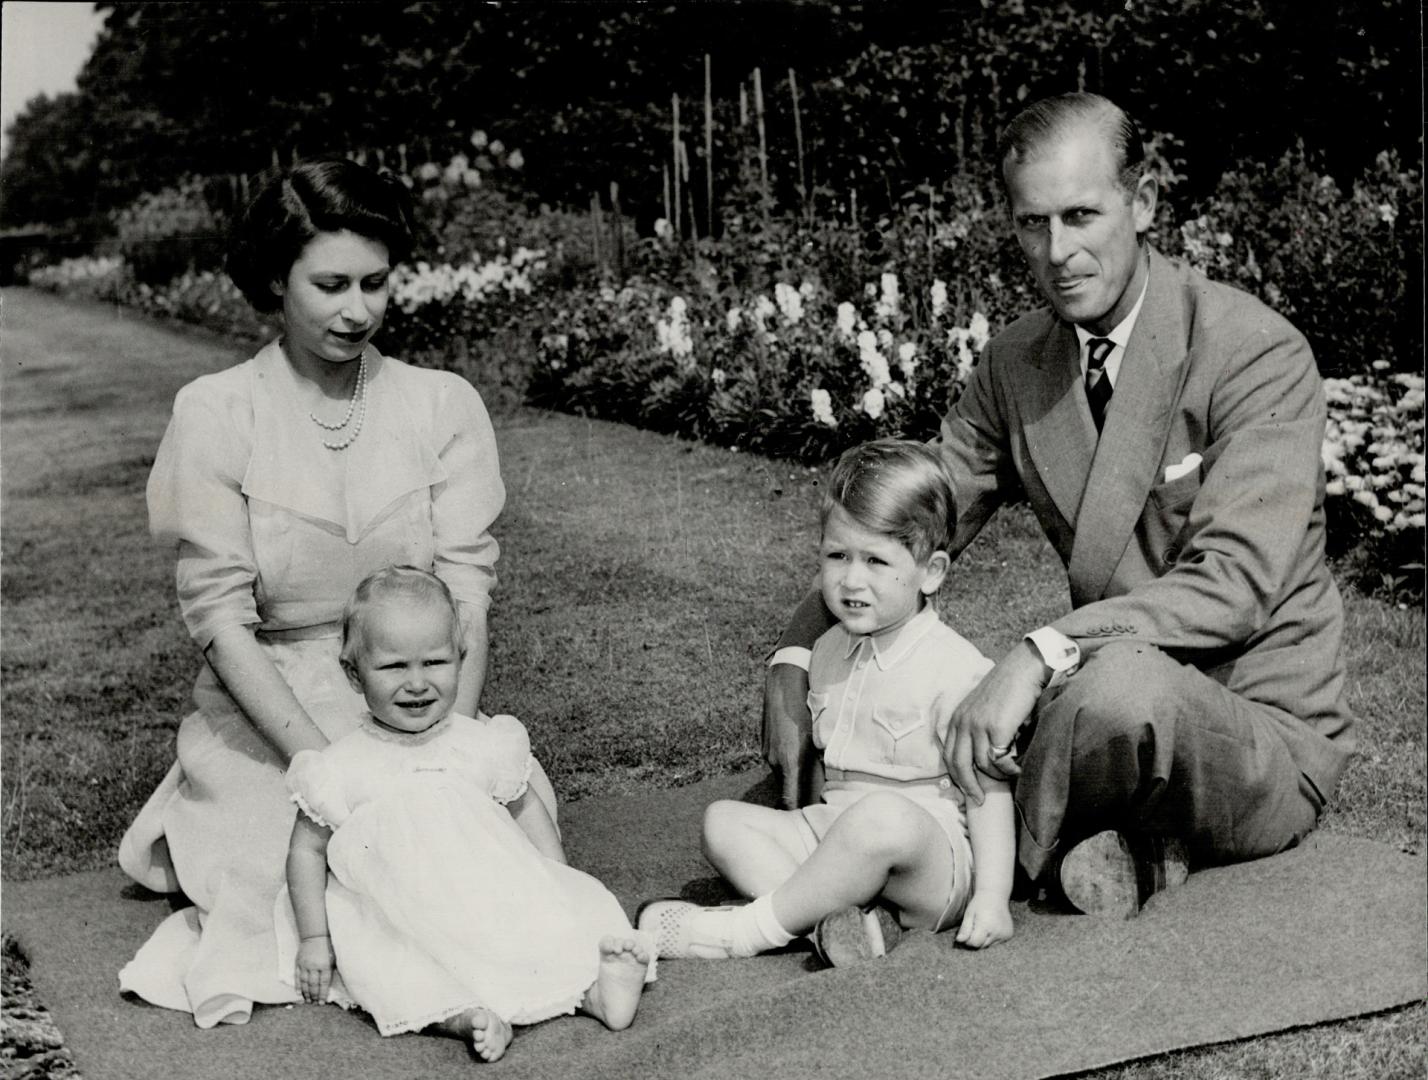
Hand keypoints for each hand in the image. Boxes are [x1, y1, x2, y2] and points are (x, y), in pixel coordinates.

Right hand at [295, 935, 335, 1002]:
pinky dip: (298, 986)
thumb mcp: (334, 957)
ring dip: (306, 993)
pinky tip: (299, 993)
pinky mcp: (298, 963)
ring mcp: (305, 965)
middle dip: (314, 996)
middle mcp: (314, 966)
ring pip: (304, 982)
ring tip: (307, 1001)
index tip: (322, 1002)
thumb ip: (332, 969)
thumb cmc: (328, 946)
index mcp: (325, 965)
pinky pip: (298, 977)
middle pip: (313, 985)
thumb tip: (334, 983)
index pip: (324, 983)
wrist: (315, 935)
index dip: (323, 994)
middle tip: (314, 1003)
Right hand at [761, 663, 822, 808]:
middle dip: (800, 799)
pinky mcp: (766, 745)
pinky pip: (778, 763)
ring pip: (784, 776)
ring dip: (796, 780)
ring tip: (812, 779)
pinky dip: (789, 766)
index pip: (789, 802)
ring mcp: (767, 753)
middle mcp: (774, 761)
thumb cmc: (807, 707)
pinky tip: (801, 756)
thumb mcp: (818, 738)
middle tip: (817, 808)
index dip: (797, 816)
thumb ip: (819, 767)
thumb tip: (825, 791)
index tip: (807, 828)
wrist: (784, 679)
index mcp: (789, 762)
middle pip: (787, 791)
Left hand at [947, 640, 1045, 803]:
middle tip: (980, 801)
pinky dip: (1009, 768)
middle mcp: (963, 722)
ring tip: (1010, 775)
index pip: (949, 755)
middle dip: (969, 787)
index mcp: (957, 718)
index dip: (957, 776)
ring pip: (982, 765)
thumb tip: (983, 760)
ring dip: (997, 775)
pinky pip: (999, 760)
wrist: (1026, 668)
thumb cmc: (1010, 689)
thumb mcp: (984, 708)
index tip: (968, 790)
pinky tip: (1018, 766)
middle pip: (959, 765)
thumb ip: (978, 728)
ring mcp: (978, 725)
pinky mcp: (996, 728)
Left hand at [955, 894, 1014, 948]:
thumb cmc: (979, 904)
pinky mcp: (1009, 935)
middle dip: (976, 940)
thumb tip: (959, 941)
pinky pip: (997, 943)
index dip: (968, 940)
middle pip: (982, 946)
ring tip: (984, 926)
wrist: (995, 896)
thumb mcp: (969, 914)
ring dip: (984, 940)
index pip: (974, 943)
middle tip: (975, 927)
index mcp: (986, 925)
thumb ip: (965, 929)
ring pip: (989, 946)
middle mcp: (997, 931)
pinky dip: (992, 938)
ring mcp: (1005, 934)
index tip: (968, 931)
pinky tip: (992, 928)